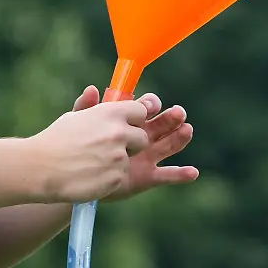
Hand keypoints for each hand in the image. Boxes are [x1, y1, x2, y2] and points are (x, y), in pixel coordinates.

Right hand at [28, 90, 149, 202]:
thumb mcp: (73, 117)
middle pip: (142, 138)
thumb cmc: (54, 141)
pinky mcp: (116, 178)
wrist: (40, 168)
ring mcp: (119, 157)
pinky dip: (108, 177)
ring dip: (116, 162)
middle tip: (110, 148)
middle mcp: (118, 133)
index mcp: (110, 113)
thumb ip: (90, 106)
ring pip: (129, 159)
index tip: (125, 126)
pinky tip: (90, 175)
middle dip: (132, 144)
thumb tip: (94, 90)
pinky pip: (120, 176)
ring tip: (92, 163)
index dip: (134, 120)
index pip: (140, 111)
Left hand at [69, 85, 197, 201]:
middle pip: (163, 124)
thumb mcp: (80, 125)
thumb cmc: (79, 147)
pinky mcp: (148, 177)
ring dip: (180, 137)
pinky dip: (181, 174)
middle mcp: (143, 136)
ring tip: (187, 130)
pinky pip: (168, 175)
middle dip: (172, 117)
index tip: (151, 105)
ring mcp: (148, 157)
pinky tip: (192, 172)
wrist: (75, 177)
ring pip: (169, 145)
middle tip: (178, 113)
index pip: (147, 107)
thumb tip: (92, 89)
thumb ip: (86, 108)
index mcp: (130, 121)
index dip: (151, 104)